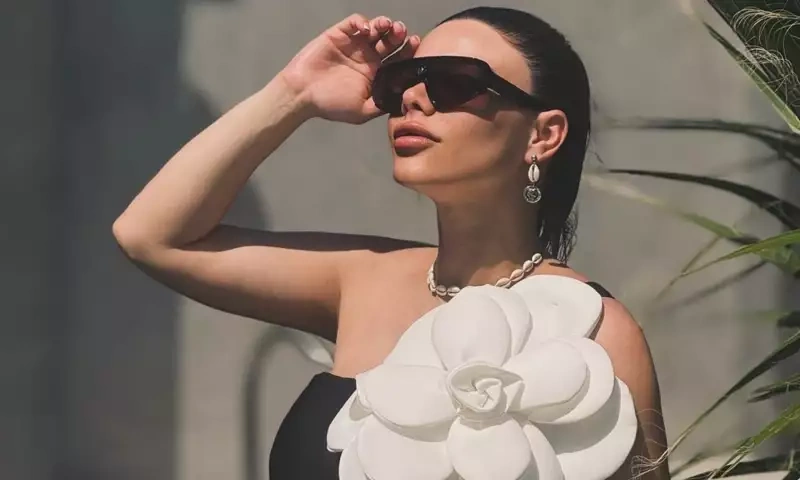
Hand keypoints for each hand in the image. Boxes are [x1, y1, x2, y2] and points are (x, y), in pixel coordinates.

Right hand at [280, 14, 419, 123]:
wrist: (302, 94)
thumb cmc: (330, 105)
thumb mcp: (362, 111)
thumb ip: (382, 104)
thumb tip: (405, 100)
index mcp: (377, 74)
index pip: (398, 59)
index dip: (408, 50)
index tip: (415, 44)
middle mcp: (368, 57)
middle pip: (390, 41)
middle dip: (399, 34)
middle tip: (401, 32)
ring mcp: (355, 45)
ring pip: (376, 28)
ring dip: (384, 24)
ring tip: (386, 26)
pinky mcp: (340, 34)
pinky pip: (355, 22)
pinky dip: (362, 22)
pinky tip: (364, 30)